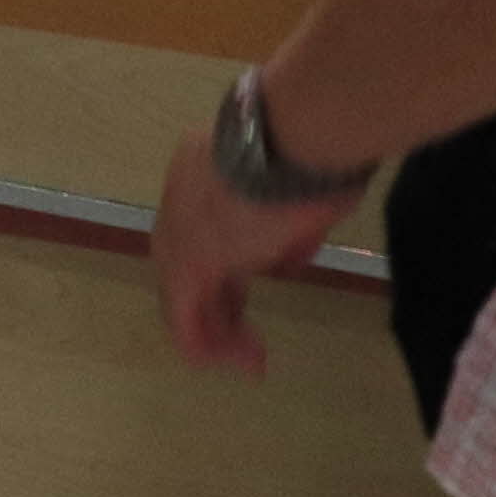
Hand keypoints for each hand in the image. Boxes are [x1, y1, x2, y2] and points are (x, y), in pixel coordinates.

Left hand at [150, 125, 352, 378]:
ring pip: (184, 289)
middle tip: (245, 333)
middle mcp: (182, 195)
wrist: (295, 134)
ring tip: (248, 358)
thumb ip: (292, 219)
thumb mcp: (305, 183)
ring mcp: (181, 228)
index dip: (233, 255)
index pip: (210, 221)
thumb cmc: (314, 147)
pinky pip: (184, 312)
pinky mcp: (190, 261)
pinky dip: (201, 340)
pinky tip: (223, 362)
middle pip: (191, 258)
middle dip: (220, 298)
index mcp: (206, 166)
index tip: (267, 273)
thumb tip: (288, 251)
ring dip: (216, 327)